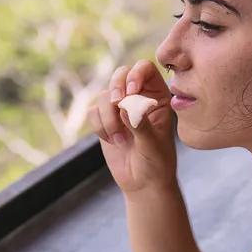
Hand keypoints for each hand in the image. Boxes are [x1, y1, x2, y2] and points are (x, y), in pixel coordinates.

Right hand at [90, 58, 177, 194]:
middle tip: (117, 104)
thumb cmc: (157, 162)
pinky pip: (93, 112)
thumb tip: (125, 107)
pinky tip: (112, 141)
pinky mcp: (104, 120)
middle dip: (115, 89)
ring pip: (104, 96)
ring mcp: (119, 108)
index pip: (145, 69)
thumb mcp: (153, 144)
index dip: (135, 75)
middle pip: (120, 74)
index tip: (131, 92)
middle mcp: (138, 97)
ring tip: (120, 139)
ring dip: (108, 118)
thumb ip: (140, 124)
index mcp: (158, 96)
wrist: (143, 182)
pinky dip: (99, 127)